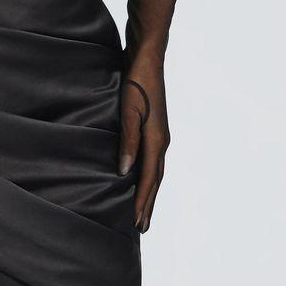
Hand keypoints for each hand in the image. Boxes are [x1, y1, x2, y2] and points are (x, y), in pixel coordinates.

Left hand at [117, 64, 169, 232]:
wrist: (147, 58)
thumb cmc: (135, 82)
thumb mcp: (128, 111)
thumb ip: (127, 141)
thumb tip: (124, 172)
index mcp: (156, 140)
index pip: (149, 179)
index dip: (142, 201)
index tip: (136, 222)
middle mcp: (161, 140)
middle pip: (156, 180)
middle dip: (148, 204)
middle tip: (142, 227)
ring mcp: (159, 134)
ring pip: (155, 171)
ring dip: (149, 192)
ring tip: (142, 210)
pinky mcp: (153, 128)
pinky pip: (151, 160)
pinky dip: (147, 176)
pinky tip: (139, 179)